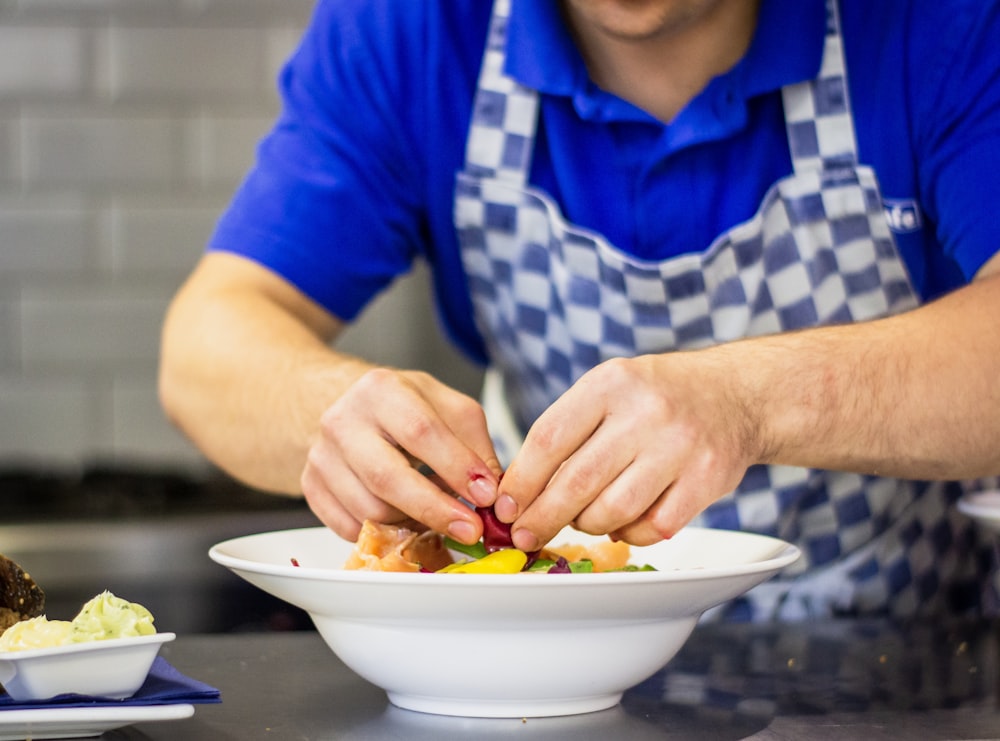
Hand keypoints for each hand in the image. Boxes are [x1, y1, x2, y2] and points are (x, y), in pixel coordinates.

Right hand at [300, 368, 501, 543]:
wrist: (353, 410)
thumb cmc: (408, 410)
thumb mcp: (450, 411)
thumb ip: (475, 448)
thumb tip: (493, 494)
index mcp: (382, 390)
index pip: (421, 432)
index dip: (456, 468)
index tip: (486, 496)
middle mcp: (343, 420)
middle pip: (387, 478)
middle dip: (435, 509)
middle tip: (470, 529)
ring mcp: (321, 455)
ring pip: (369, 509)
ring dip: (412, 523)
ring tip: (437, 515)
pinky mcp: (310, 486)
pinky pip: (349, 527)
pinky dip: (384, 533)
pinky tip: (406, 518)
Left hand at [497, 352, 760, 548]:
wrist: (736, 393)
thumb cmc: (658, 396)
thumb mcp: (610, 388)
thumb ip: (568, 430)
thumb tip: (519, 491)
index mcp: (610, 383)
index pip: (549, 439)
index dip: (521, 481)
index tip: (505, 508)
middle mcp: (646, 411)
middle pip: (577, 481)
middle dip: (543, 517)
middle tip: (524, 536)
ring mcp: (680, 446)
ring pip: (613, 510)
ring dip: (587, 524)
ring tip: (583, 519)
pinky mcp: (707, 479)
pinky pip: (654, 528)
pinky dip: (630, 534)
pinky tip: (624, 523)